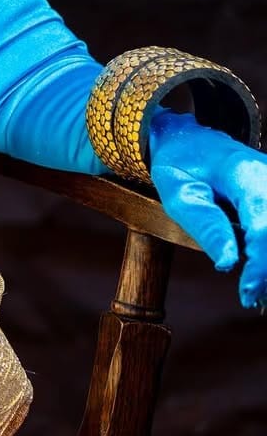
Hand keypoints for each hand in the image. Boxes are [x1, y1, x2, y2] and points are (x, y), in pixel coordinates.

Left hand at [149, 109, 266, 307]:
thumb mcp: (178, 191)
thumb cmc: (180, 164)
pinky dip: (266, 253)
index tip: (246, 292)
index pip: (264, 222)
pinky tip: (258, 274)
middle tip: (250, 297)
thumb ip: (204, 224)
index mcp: (243, 171)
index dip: (260, 263)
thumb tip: (227, 264)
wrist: (188, 138)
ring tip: (254, 290)